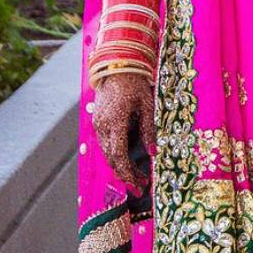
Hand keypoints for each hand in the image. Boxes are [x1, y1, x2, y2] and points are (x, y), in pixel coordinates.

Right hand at [92, 73, 155, 191]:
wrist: (117, 66)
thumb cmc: (135, 83)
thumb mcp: (147, 105)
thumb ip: (148, 129)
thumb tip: (154, 152)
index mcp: (115, 122)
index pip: (119, 156)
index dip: (129, 173)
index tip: (140, 185)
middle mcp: (103, 126)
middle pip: (112, 159)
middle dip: (126, 175)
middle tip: (141, 186)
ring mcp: (98, 124)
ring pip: (107, 153)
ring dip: (121, 166)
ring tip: (137, 176)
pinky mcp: (98, 122)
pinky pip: (106, 144)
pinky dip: (116, 155)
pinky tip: (127, 160)